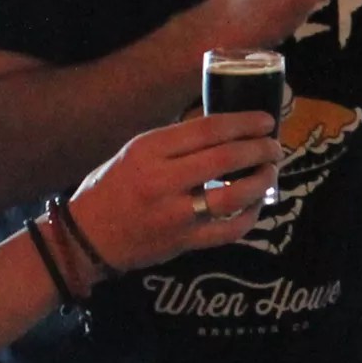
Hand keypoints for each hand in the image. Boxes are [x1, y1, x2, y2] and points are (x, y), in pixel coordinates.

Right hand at [70, 113, 282, 270]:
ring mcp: (175, 214)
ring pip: (234, 196)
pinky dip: (250, 216)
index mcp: (149, 150)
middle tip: (275, 146)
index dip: (244, 122)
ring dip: (261, 181)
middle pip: (227, 158)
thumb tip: (224, 125)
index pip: (208, 129)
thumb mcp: (135, 152)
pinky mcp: (183, 242)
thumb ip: (176, 140)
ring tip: (271, 172)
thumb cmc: (111, 188)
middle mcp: (162, 180)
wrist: (86, 238)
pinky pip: (229, 230)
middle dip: (260, 149)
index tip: (265, 120)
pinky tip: (257, 205)